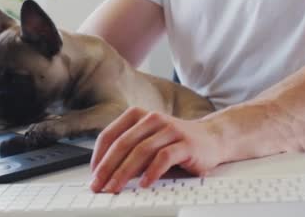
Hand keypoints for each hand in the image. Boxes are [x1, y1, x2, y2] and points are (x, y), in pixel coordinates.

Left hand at [90, 107, 223, 192]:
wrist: (211, 138)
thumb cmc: (174, 143)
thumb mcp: (148, 144)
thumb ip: (129, 154)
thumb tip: (105, 175)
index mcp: (137, 115)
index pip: (110, 134)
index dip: (98, 156)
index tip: (92, 174)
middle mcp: (152, 118)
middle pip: (123, 143)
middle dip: (107, 167)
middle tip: (98, 185)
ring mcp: (169, 129)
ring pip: (141, 150)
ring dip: (124, 172)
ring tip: (115, 187)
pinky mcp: (185, 143)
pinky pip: (164, 157)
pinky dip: (151, 172)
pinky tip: (144, 184)